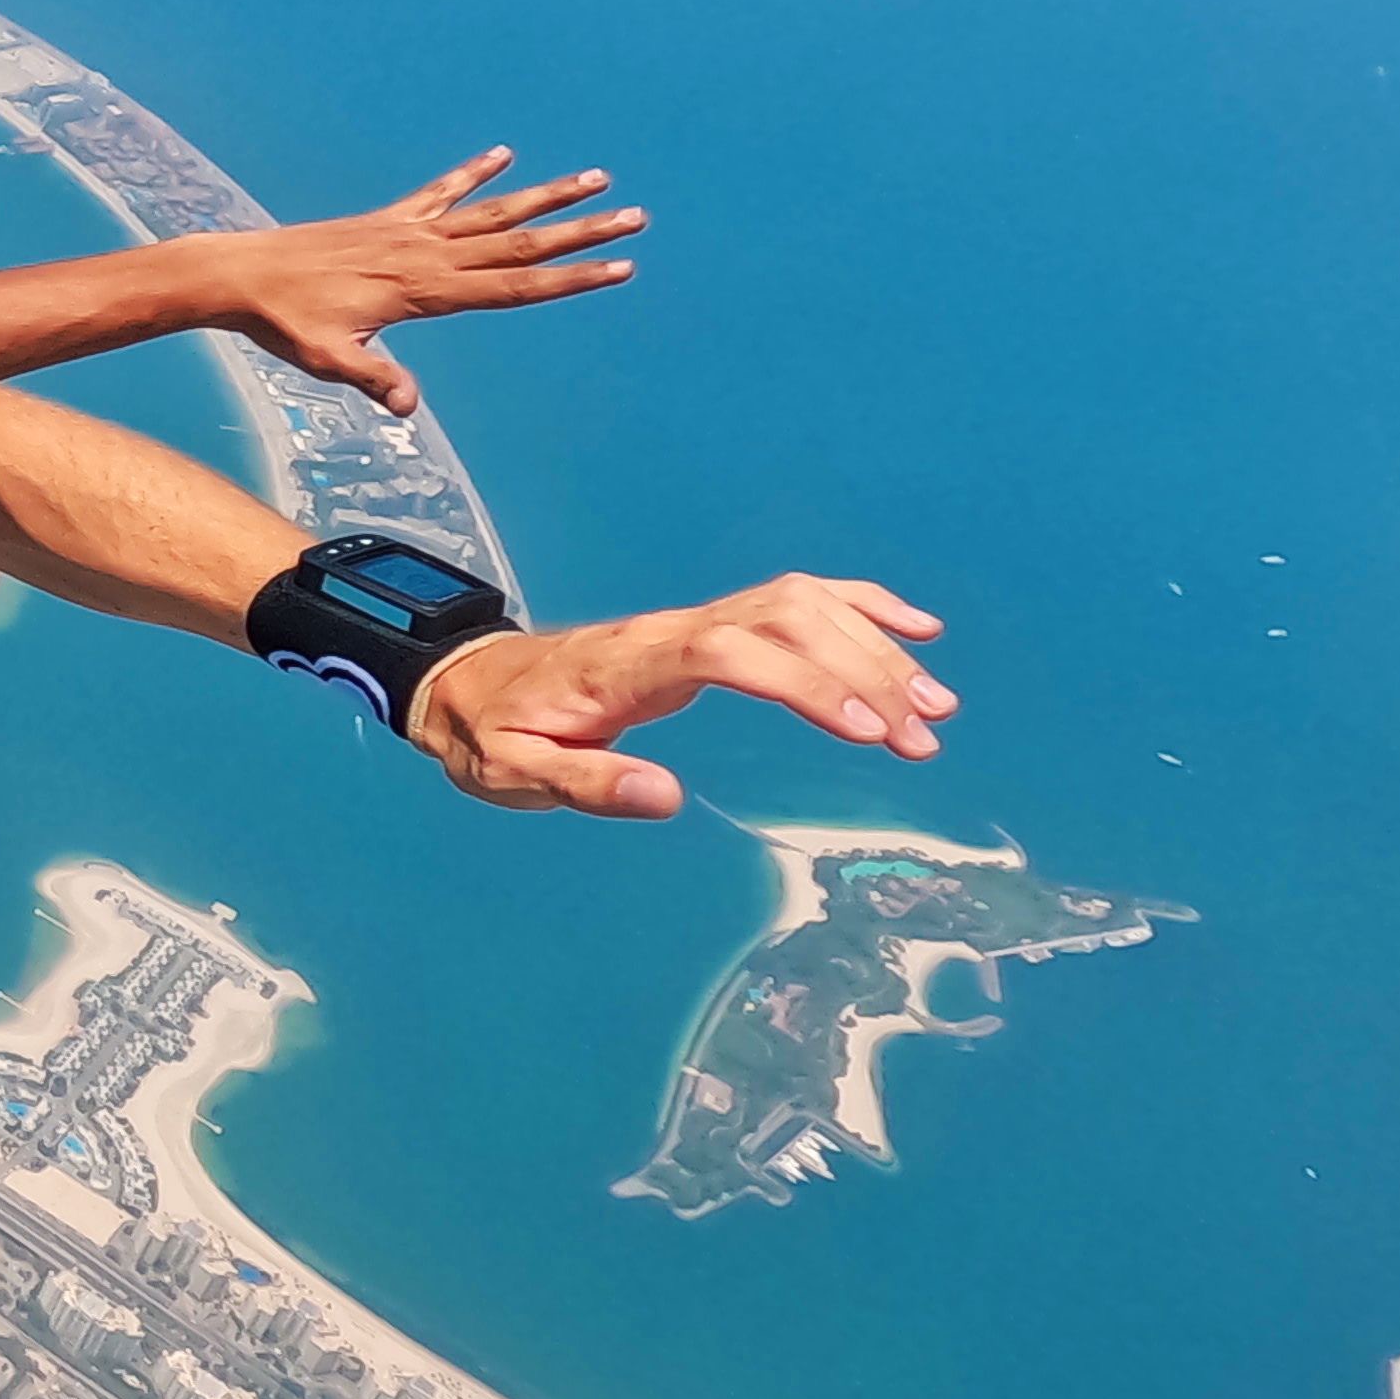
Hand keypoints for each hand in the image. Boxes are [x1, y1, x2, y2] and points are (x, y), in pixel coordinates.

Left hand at [220, 152, 642, 414]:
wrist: (240, 273)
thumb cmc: (284, 322)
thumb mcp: (328, 361)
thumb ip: (374, 379)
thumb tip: (409, 410)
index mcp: (424, 289)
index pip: (515, 287)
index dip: (571, 280)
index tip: (619, 268)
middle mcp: (426, 252)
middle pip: (521, 243)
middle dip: (581, 232)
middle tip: (636, 218)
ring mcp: (409, 230)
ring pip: (494, 211)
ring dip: (546, 195)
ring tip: (596, 178)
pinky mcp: (388, 218)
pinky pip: (441, 191)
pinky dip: (474, 173)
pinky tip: (504, 155)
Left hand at [406, 575, 953, 818]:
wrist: (465, 683)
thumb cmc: (493, 733)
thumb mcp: (515, 773)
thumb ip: (587, 783)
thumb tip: (668, 798)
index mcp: (628, 666)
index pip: (733, 652)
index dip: (804, 682)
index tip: (866, 729)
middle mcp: (671, 631)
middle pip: (785, 620)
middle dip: (862, 670)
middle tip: (920, 736)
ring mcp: (692, 622)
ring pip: (800, 606)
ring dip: (873, 647)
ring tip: (933, 708)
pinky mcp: (705, 626)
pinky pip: (791, 600)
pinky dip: (857, 607)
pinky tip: (914, 631)